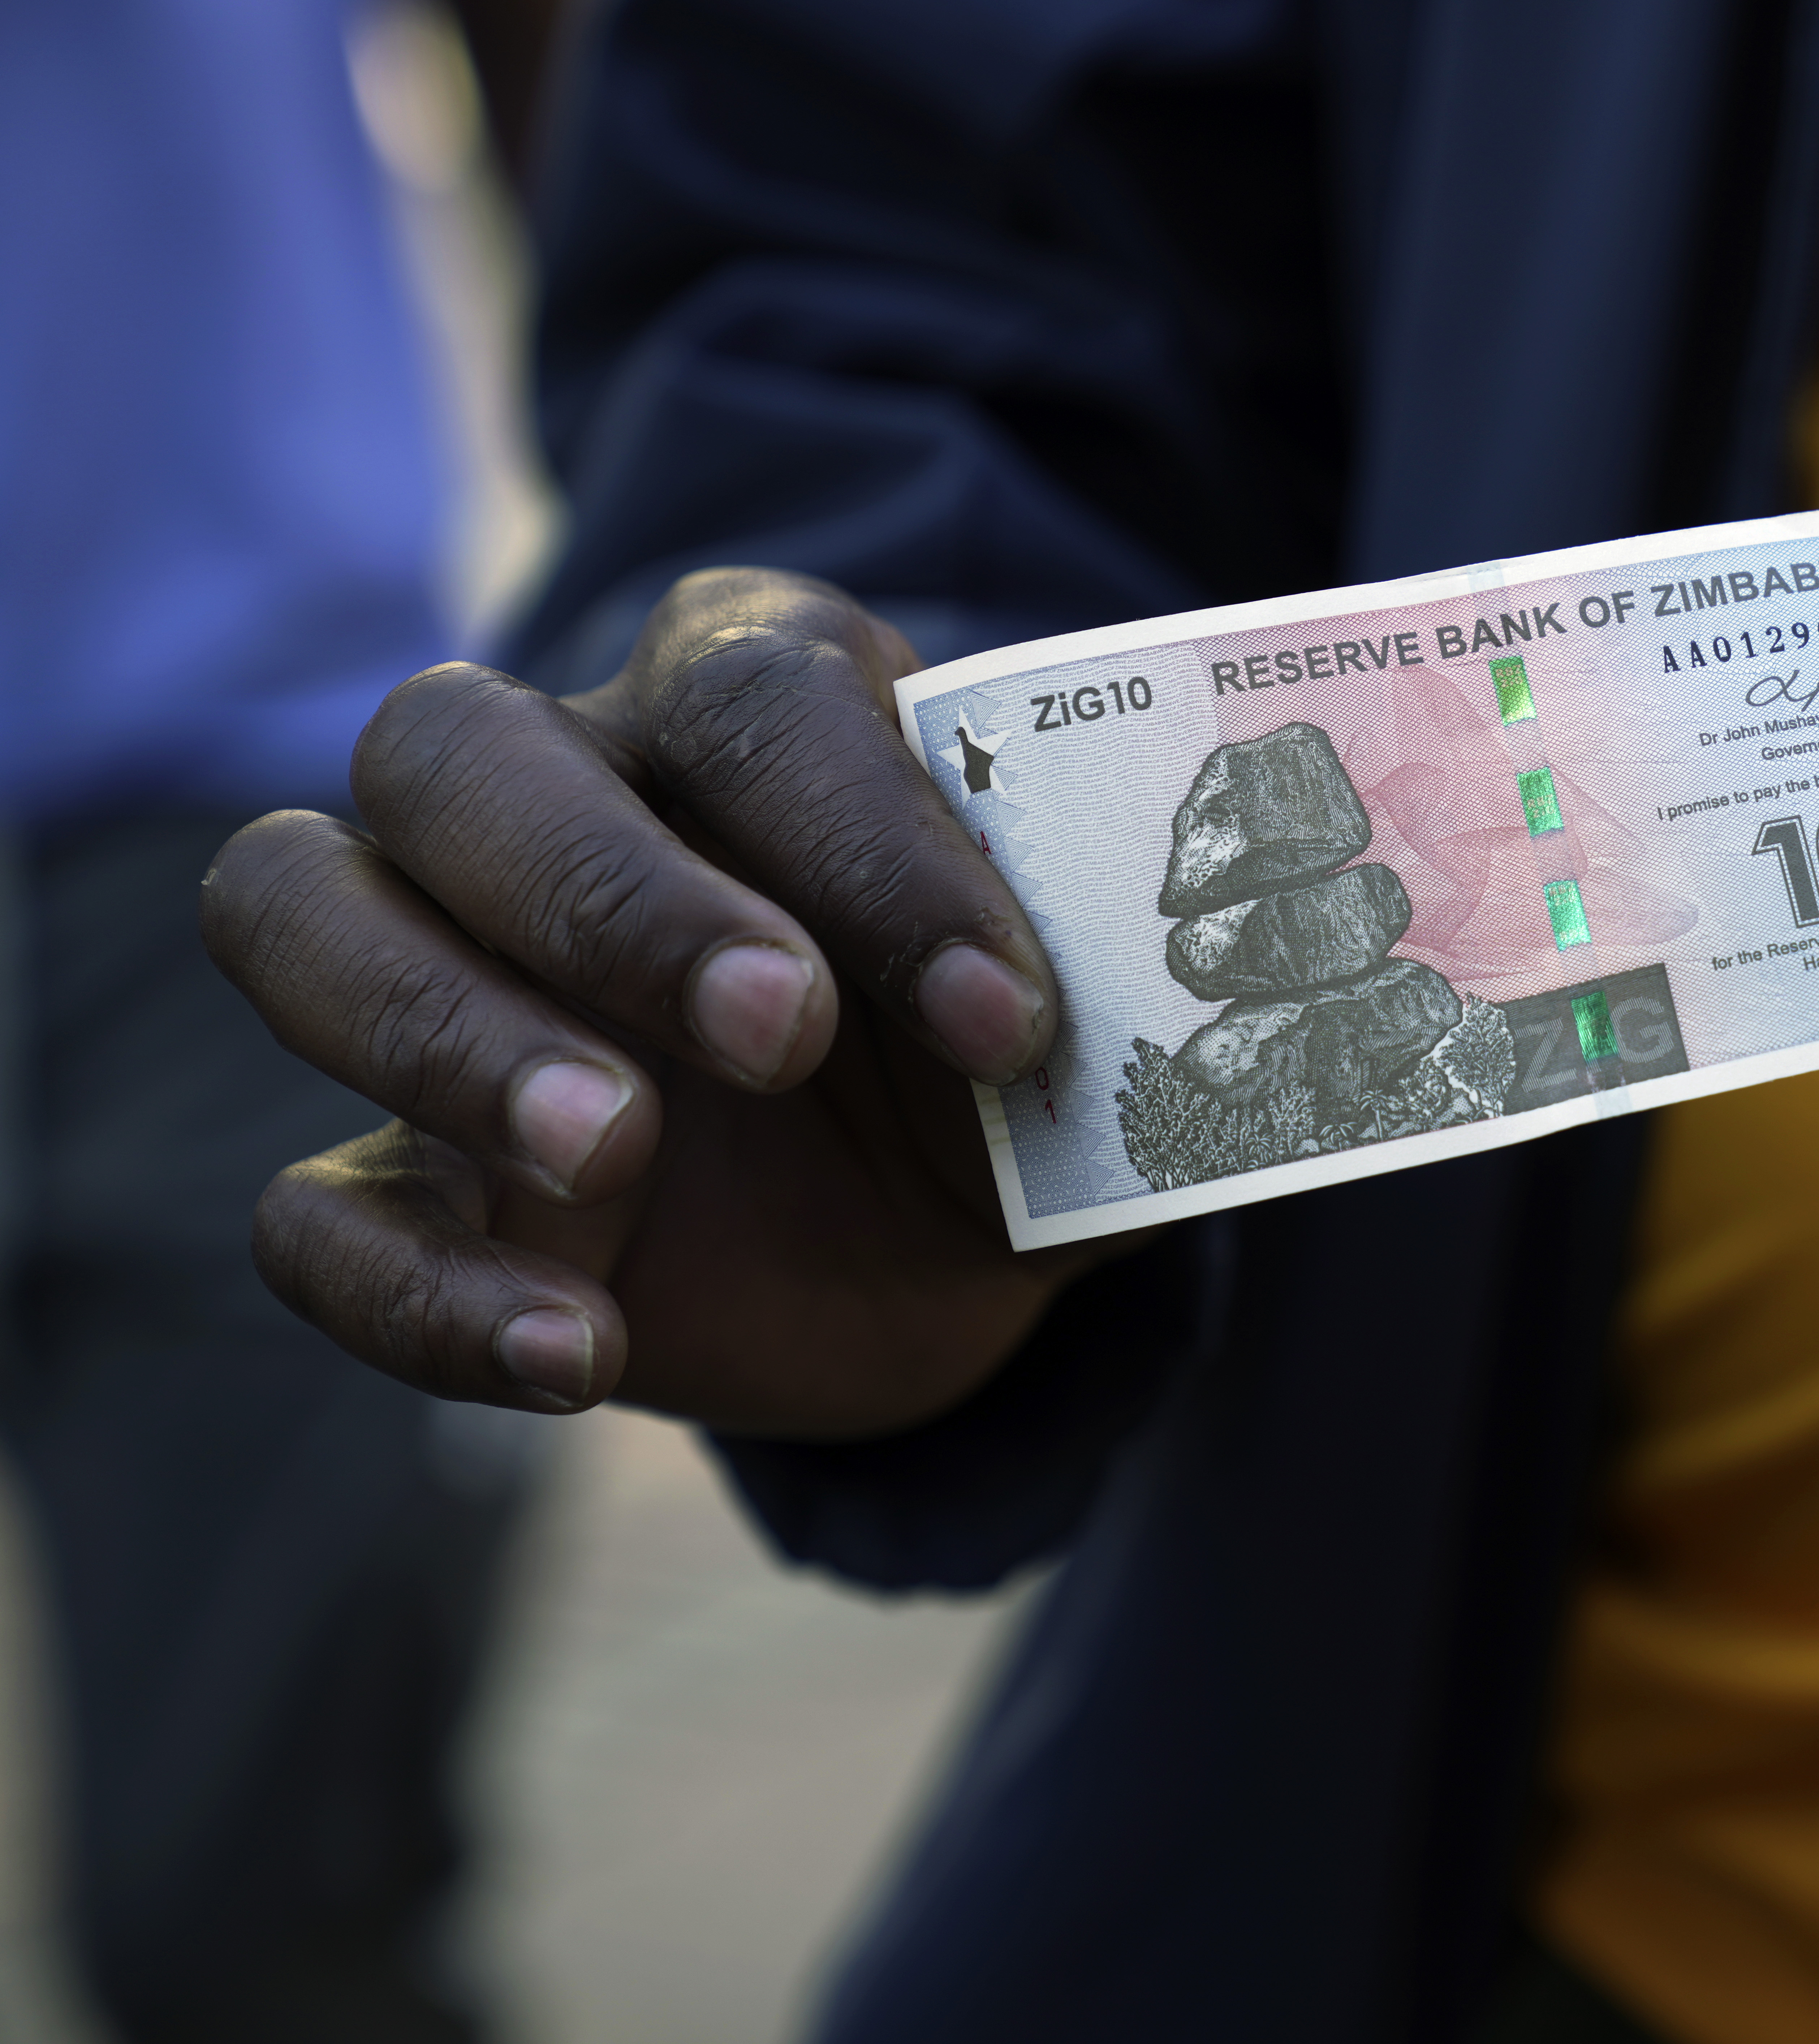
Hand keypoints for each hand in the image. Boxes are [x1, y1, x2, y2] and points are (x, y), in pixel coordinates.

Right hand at [203, 569, 1123, 1437]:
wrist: (961, 1226)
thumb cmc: (1026, 1070)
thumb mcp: (1115, 1030)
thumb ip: (1167, 1006)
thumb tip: (1285, 1018)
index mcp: (756, 707)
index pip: (760, 703)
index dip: (874, 849)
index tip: (1008, 1019)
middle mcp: (567, 794)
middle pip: (456, 747)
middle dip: (607, 891)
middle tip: (773, 1035)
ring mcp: (453, 978)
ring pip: (296, 904)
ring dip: (442, 1028)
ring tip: (619, 1152)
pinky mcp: (419, 1177)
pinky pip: (313, 1207)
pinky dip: (422, 1286)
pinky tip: (585, 1352)